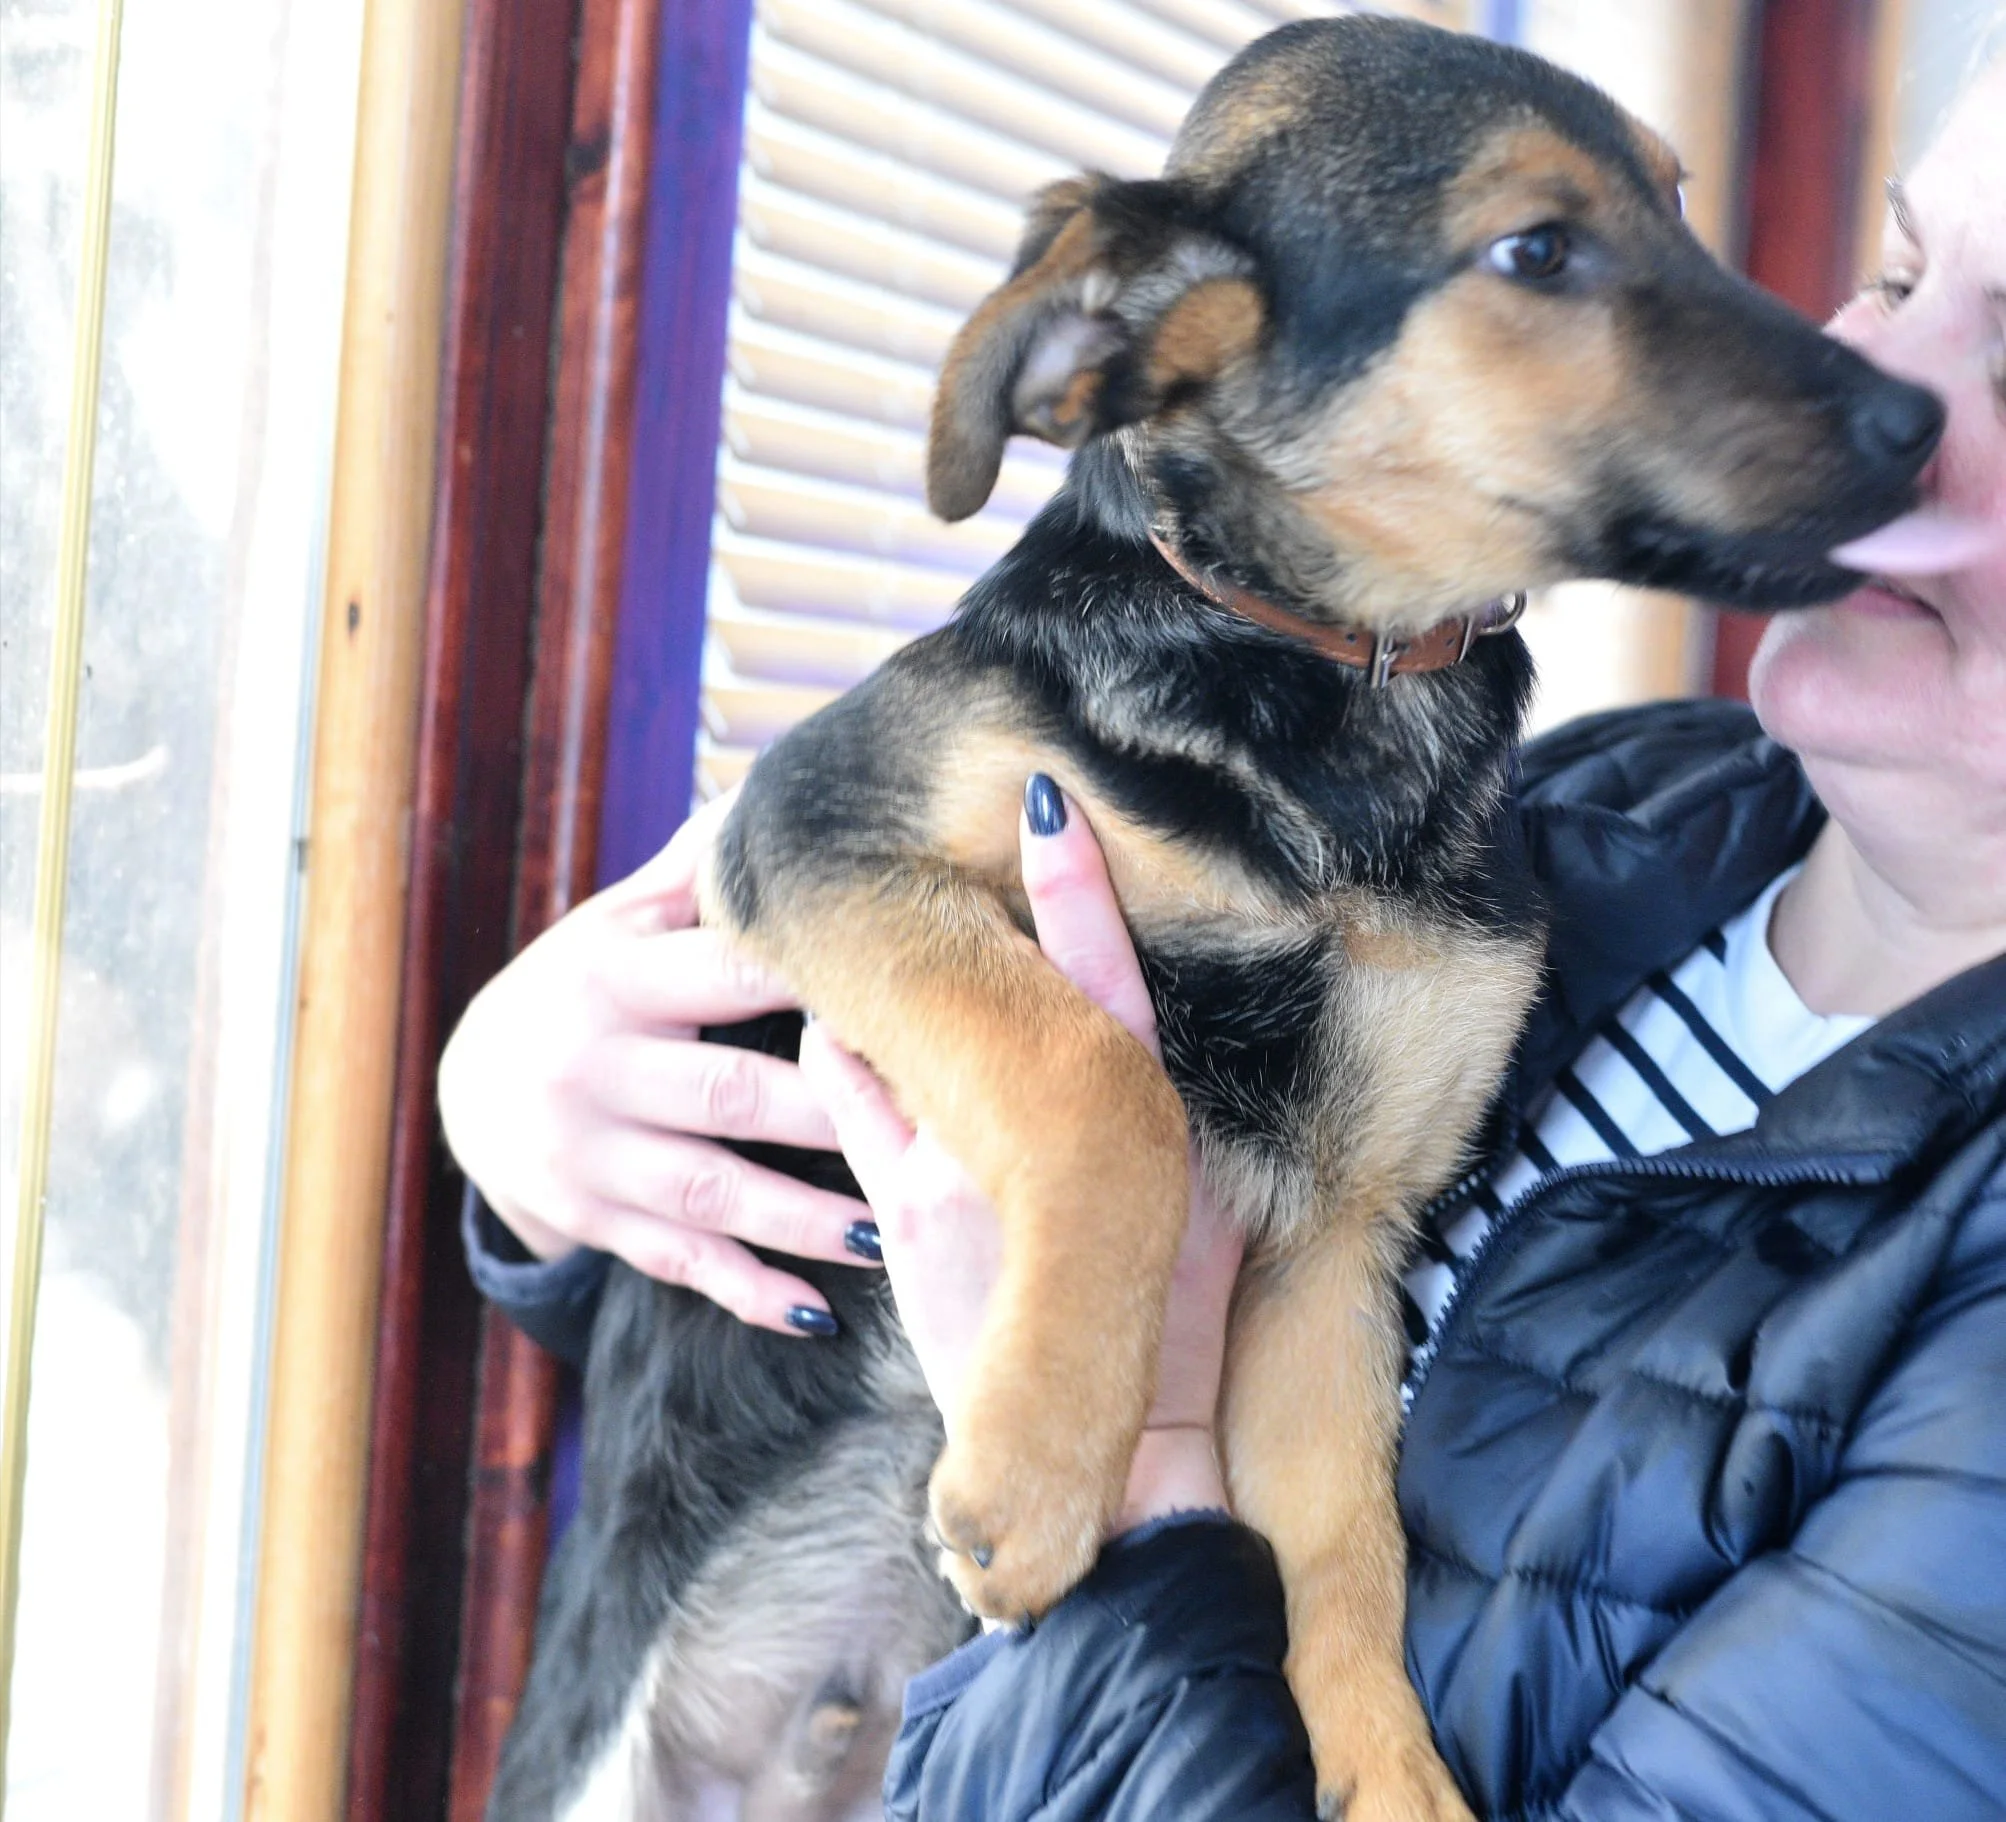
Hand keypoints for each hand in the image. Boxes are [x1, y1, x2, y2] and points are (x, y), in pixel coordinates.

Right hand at [437, 793, 875, 1334]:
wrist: (466, 1088)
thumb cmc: (579, 988)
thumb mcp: (615, 923)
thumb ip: (691, 873)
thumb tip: (765, 798)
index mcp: (616, 976)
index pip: (729, 973)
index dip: (817, 983)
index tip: (913, 990)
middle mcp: (595, 1066)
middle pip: (731, 1092)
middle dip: (832, 1113)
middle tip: (935, 1125)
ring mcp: (589, 1154)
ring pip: (711, 1190)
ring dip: (803, 1219)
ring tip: (889, 1236)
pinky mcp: (593, 1221)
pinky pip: (677, 1261)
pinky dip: (744, 1291)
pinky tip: (814, 1315)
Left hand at [798, 779, 1241, 1533]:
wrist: (1099, 1448)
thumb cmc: (1163, 1326)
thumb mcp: (1199, 1211)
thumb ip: (1162, 1115)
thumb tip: (1145, 1039)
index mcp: (1136, 1113)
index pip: (1105, 974)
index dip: (1076, 883)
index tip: (1046, 796)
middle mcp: (1048, 1126)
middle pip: (993, 983)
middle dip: (957, 901)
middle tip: (904, 828)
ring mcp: (968, 1160)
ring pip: (901, 1024)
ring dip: (877, 972)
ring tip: (847, 920)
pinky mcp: (904, 1206)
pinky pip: (849, 1093)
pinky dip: (837, 1046)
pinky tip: (824, 1016)